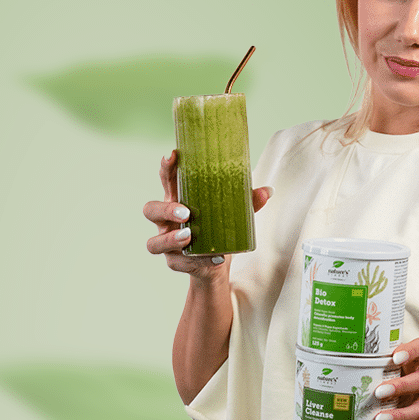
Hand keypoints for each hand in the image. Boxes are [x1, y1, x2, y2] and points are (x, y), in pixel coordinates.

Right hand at [143, 150, 270, 276]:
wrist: (215, 264)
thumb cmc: (218, 229)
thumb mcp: (233, 213)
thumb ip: (248, 202)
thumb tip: (268, 191)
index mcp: (178, 200)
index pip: (167, 180)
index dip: (166, 167)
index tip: (171, 155)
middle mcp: (166, 221)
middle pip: (150, 210)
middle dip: (165, 209)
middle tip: (186, 212)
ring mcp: (167, 242)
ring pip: (154, 242)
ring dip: (171, 239)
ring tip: (189, 236)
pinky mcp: (174, 262)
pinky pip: (178, 263)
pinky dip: (196, 260)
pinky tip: (214, 258)